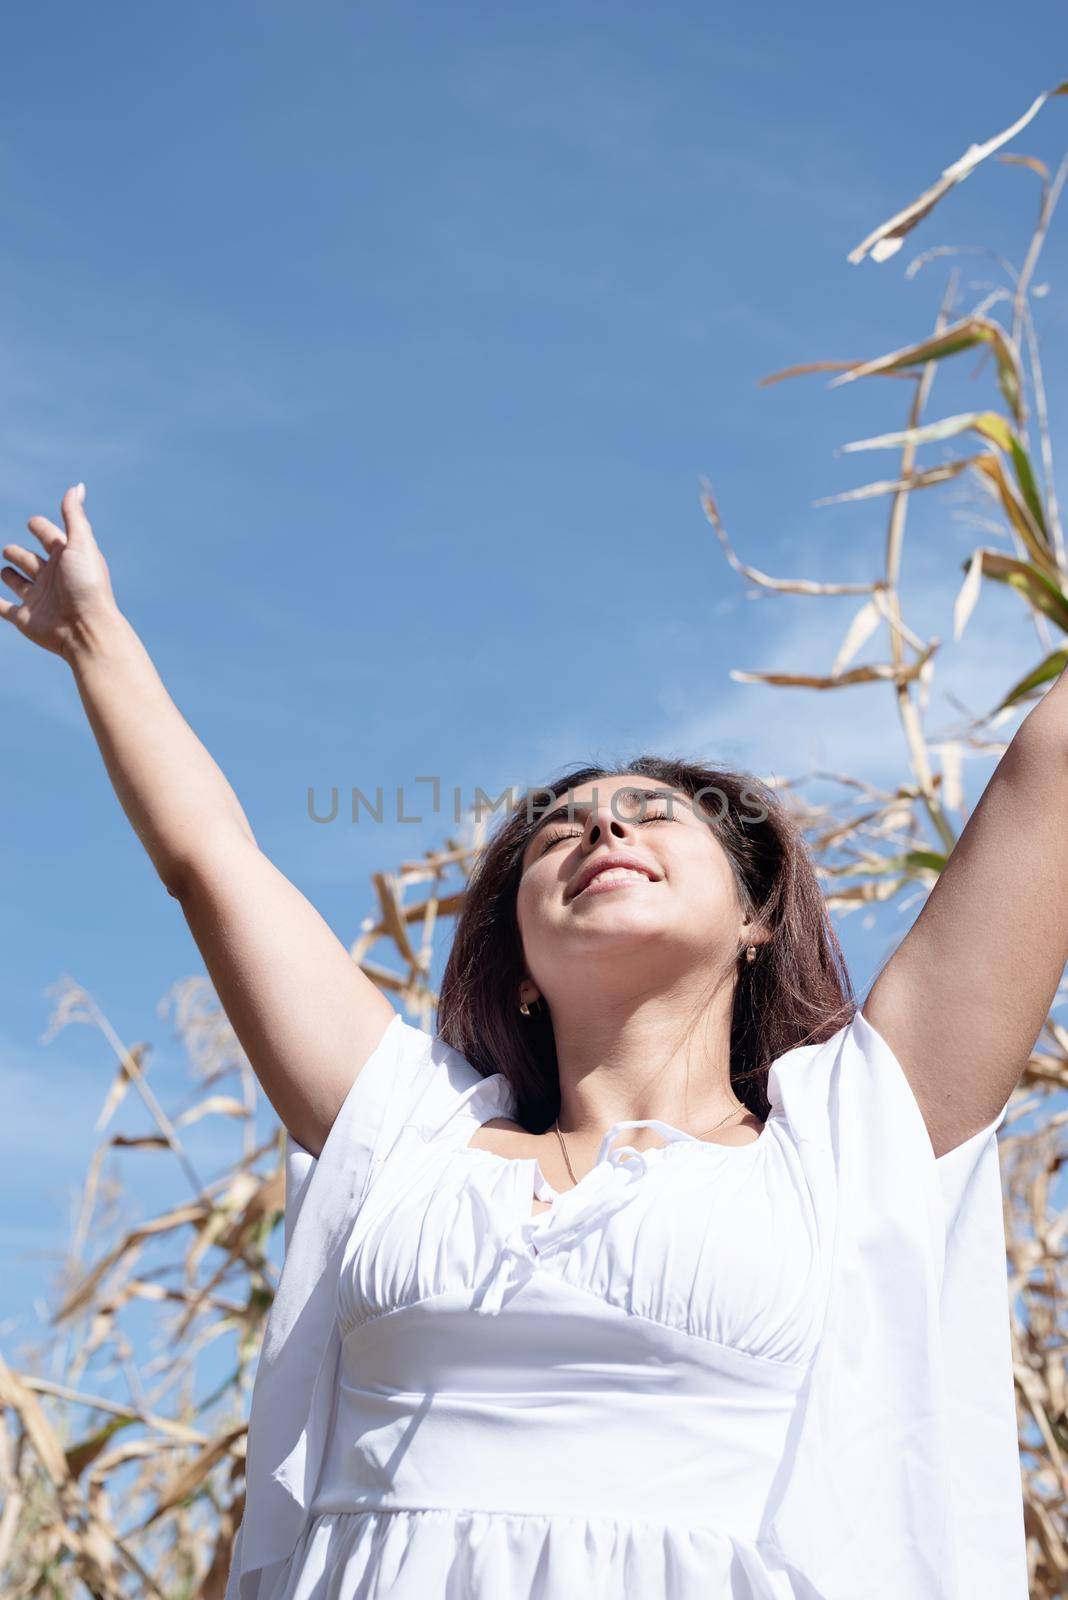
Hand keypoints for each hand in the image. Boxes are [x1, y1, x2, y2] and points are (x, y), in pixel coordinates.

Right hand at [1, 485, 118, 658]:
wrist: (85, 629)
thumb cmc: (86, 584)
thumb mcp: (80, 544)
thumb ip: (74, 515)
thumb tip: (76, 486)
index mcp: (68, 559)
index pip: (51, 538)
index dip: (41, 529)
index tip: (32, 522)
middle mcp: (53, 578)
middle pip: (31, 560)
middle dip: (19, 553)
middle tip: (9, 548)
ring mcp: (38, 598)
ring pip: (19, 583)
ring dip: (10, 575)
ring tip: (4, 568)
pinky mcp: (25, 618)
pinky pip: (4, 608)